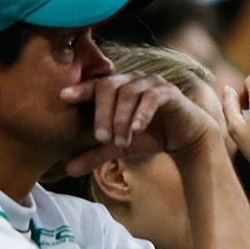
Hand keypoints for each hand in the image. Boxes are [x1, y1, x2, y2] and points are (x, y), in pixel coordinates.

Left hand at [61, 73, 221, 174]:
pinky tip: (137, 129)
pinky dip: (141, 113)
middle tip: (100, 138)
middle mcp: (132, 80)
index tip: (63, 96)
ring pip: (129, 93)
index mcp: (117, 87)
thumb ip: (95, 154)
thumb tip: (68, 169)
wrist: (186, 137)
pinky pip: (152, 97)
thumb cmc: (150, 137)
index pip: (95, 84)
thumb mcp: (119, 147)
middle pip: (109, 86)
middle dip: (102, 113)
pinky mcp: (169, 91)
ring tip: (121, 141)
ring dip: (121, 118)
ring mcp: (152, 83)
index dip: (80, 89)